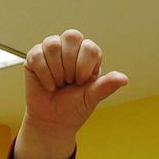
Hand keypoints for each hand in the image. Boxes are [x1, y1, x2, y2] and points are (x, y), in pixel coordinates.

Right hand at [16, 30, 126, 158]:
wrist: (52, 122)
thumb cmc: (74, 109)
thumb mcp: (91, 98)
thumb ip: (105, 86)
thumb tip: (124, 79)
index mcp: (88, 55)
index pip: (90, 46)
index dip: (84, 66)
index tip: (81, 83)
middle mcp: (71, 48)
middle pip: (72, 36)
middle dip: (69, 65)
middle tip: (69, 82)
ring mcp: (52, 50)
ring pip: (52, 44)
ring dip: (56, 71)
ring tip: (58, 83)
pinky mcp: (35, 56)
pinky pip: (37, 55)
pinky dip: (43, 74)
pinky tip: (48, 85)